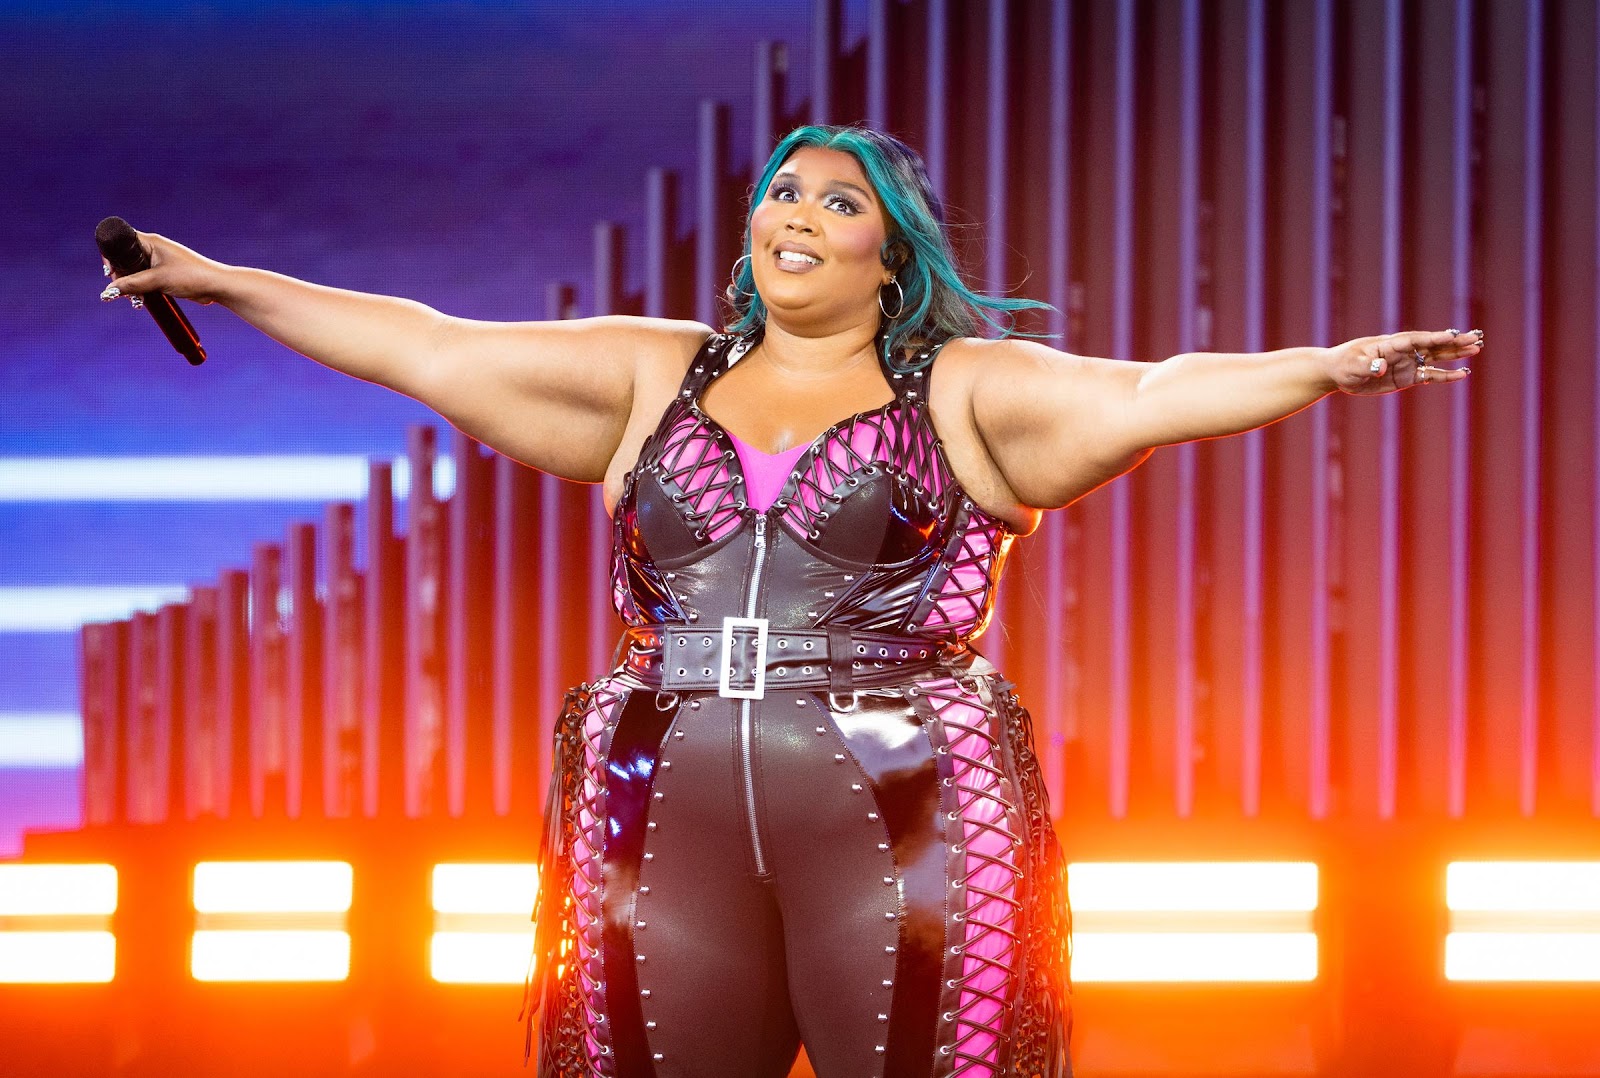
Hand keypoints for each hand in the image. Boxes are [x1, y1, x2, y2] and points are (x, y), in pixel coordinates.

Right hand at [98, 230, 230, 306]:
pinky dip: (142, 290)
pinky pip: (146, 281)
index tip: (111, 272)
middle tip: (123, 292)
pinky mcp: (165, 275)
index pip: (121, 242)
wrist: (217, 286)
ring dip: (132, 287)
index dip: (111, 256)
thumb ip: (131, 285)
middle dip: (122, 277)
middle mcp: (153, 249)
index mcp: (150, 242)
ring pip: (135, 273)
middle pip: (125, 260)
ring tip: (136, 300)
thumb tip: (109, 291)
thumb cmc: (191, 276)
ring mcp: (159, 262)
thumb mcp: (157, 280)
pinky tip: (142, 301)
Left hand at [1327, 327, 1482, 394]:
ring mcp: (1406, 363)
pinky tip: (1461, 374)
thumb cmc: (1343, 365)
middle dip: (1453, 342)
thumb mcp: (1353, 366)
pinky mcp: (1406, 377)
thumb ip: (1368, 366)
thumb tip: (1382, 367)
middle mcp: (1402, 352)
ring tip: (1476, 349)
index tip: (1452, 335)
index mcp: (1389, 344)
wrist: (1337, 372)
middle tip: (1476, 338)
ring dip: (1455, 354)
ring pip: (1435, 357)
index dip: (1434, 338)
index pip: (1415, 340)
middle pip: (1432, 345)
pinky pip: (1430, 376)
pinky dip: (1445, 376)